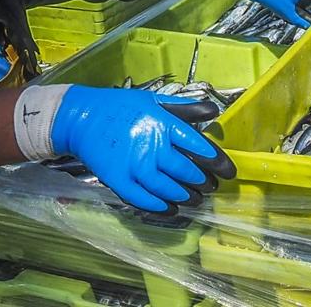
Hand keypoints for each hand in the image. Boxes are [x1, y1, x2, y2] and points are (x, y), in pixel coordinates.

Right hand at [50, 86, 234, 214]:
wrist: (81, 118)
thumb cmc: (121, 108)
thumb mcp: (153, 100)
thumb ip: (184, 108)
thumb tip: (213, 110)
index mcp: (162, 123)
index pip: (197, 145)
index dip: (216, 161)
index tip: (229, 171)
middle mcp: (150, 145)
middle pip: (185, 170)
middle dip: (204, 182)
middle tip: (212, 187)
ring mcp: (133, 165)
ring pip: (168, 189)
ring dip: (187, 197)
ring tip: (196, 199)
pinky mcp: (118, 181)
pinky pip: (144, 200)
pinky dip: (161, 208)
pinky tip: (173, 209)